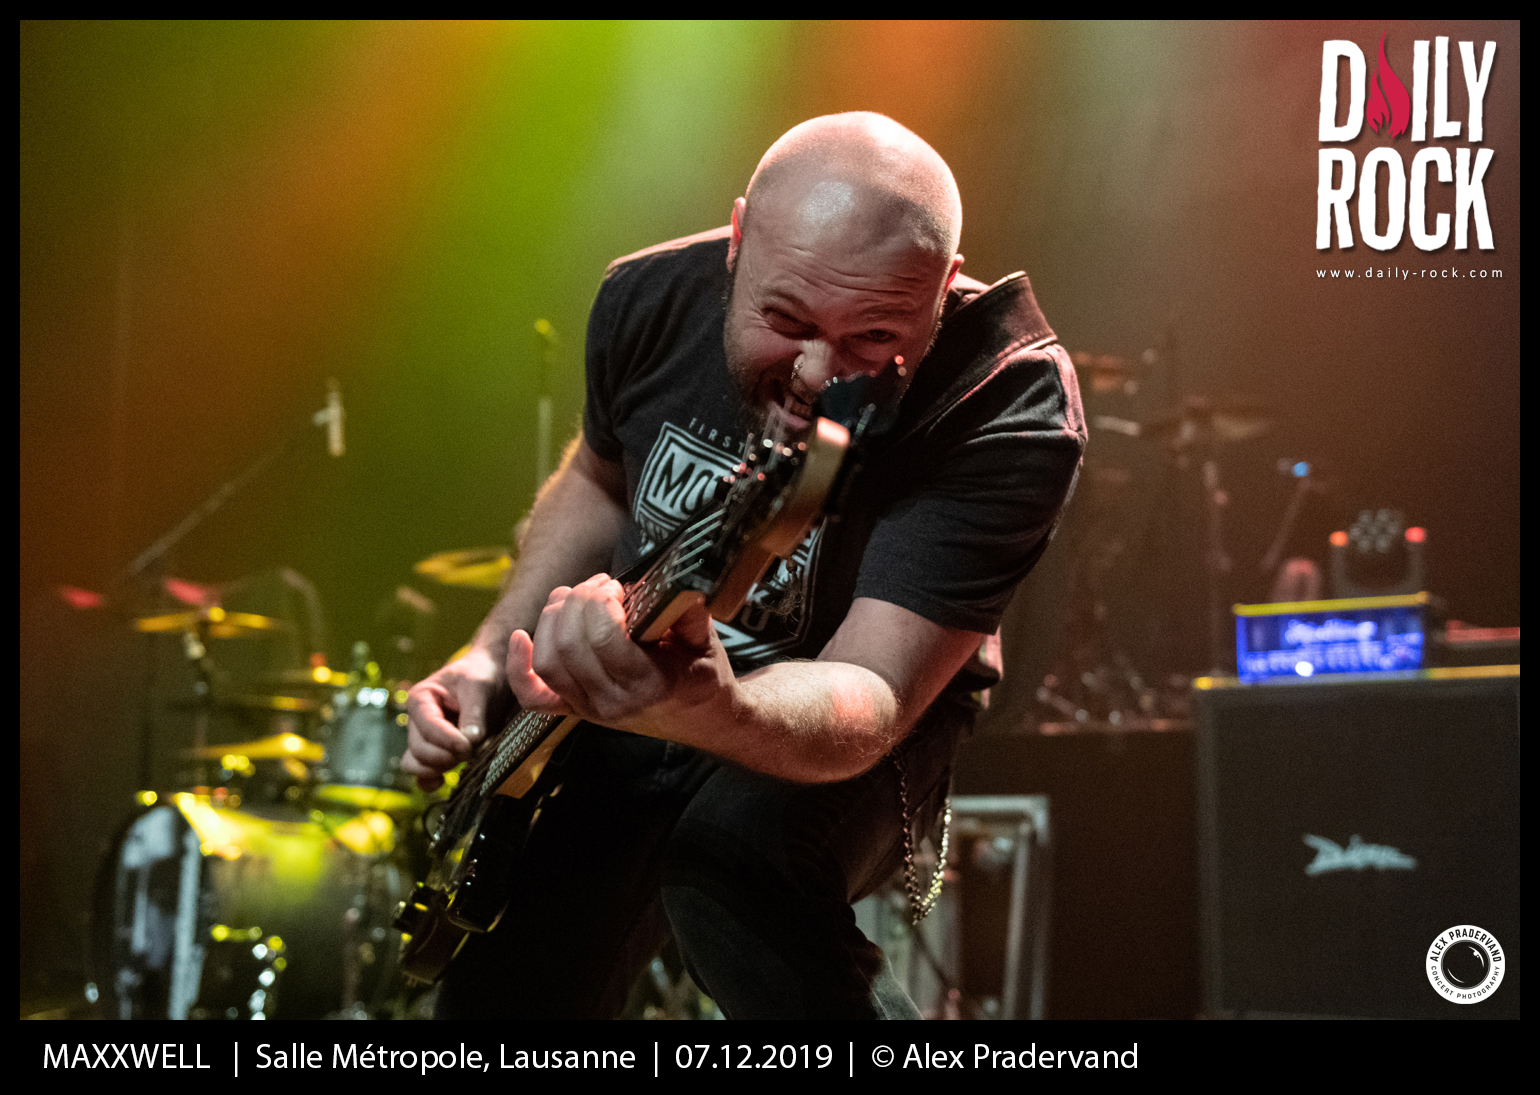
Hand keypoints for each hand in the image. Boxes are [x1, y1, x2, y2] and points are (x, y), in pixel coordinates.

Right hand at [402, 646, 508, 790]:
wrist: (491, 676)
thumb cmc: (483, 675)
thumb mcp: (480, 688)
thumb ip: (474, 715)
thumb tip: (470, 743)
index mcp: (421, 698)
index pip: (427, 726)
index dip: (446, 740)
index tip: (470, 746)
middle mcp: (417, 720)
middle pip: (419, 749)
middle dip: (445, 756)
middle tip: (473, 752)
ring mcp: (423, 737)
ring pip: (415, 763)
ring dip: (438, 768)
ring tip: (464, 759)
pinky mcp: (434, 751)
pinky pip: (421, 773)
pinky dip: (429, 780)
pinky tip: (443, 782)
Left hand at [507, 573, 733, 733]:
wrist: (702, 719)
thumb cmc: (702, 675)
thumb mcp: (705, 640)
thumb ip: (687, 611)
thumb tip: (668, 581)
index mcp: (647, 684)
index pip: (604, 639)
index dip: (602, 602)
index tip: (616, 586)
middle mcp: (612, 702)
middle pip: (569, 646)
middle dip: (578, 602)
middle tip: (598, 585)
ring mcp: (589, 709)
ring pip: (548, 662)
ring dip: (552, 619)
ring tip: (573, 597)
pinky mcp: (575, 710)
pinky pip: (533, 696)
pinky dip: (518, 667)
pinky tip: (520, 637)